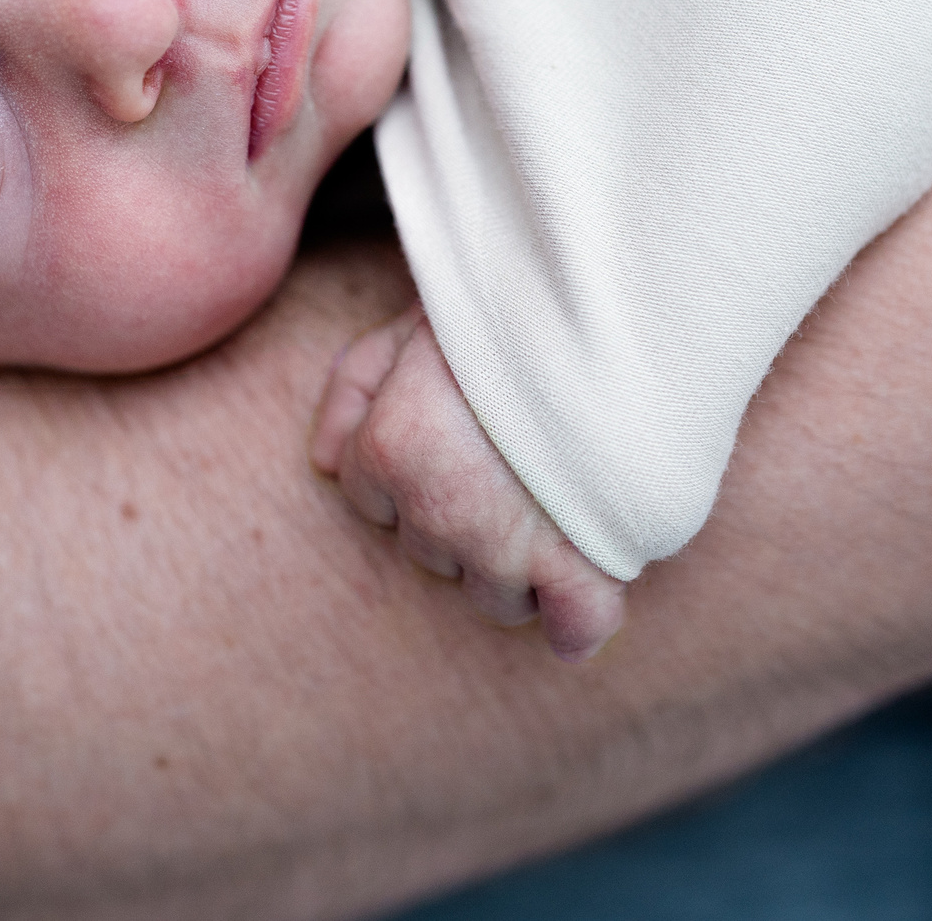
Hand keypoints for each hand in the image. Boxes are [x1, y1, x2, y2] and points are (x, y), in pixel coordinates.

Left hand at [309, 304, 625, 661]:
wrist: (603, 307)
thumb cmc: (503, 309)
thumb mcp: (408, 325)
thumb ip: (355, 386)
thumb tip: (327, 461)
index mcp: (390, 449)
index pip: (371, 498)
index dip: (409, 467)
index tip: (451, 438)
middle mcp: (437, 511)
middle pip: (431, 553)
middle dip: (462, 518)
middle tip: (508, 463)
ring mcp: (507, 545)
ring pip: (494, 596)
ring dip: (517, 566)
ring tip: (554, 510)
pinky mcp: (580, 560)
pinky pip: (576, 625)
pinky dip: (580, 625)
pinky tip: (582, 605)